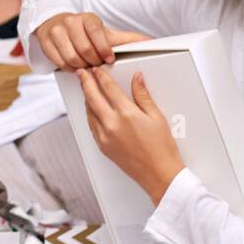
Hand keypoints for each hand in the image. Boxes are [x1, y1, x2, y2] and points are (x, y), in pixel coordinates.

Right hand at [36, 12, 149, 68]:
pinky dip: (68, 68)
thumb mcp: (105, 33)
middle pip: (84, 49)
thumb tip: (151, 42)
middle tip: (97, 66)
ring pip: (71, 57)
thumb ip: (127, 39)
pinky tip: (74, 67)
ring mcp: (56, 31)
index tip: (109, 59)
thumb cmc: (84, 31)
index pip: (97, 32)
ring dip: (81, 67)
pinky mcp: (46, 42)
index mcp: (88, 18)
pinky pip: (59, 61)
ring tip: (87, 67)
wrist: (56, 24)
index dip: (104, 48)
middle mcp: (70, 22)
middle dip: (93, 62)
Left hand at [79, 67, 184, 203]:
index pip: (108, 88)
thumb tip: (137, 79)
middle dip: (86, 82)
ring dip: (86, 98)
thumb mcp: (156, 116)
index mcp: (126, 114)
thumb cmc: (161, 148)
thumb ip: (143, 95)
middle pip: (92, 97)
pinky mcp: (103, 147)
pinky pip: (91, 126)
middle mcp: (111, 124)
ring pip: (89, 112)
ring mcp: (104, 137)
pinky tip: (91, 110)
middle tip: (81, 73)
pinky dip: (89, 114)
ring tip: (85, 88)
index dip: (100, 76)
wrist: (158, 174)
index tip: (96, 69)